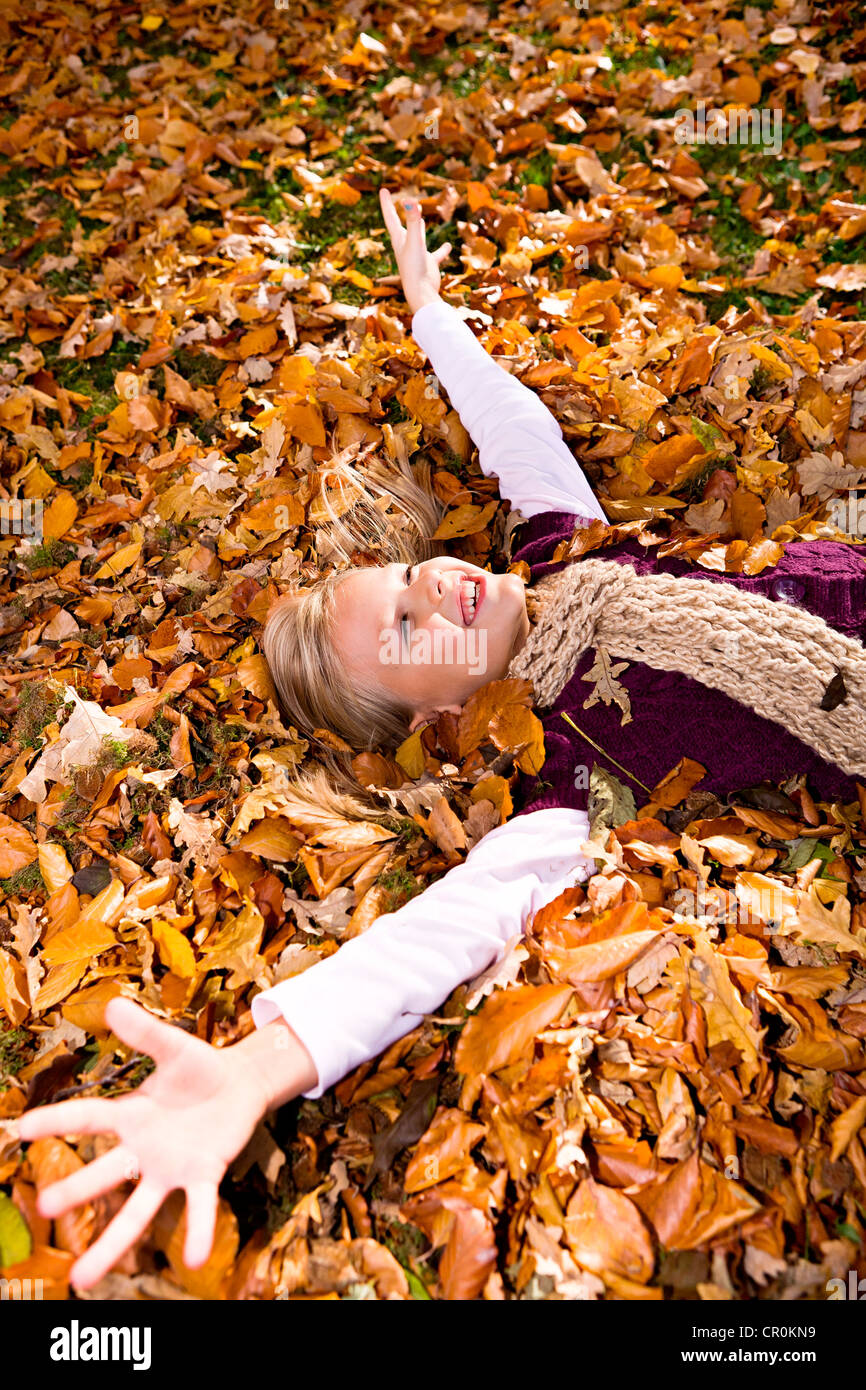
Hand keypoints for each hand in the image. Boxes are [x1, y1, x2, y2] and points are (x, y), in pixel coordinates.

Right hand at [14, 997, 309, 1289]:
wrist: (240, 1086)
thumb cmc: (198, 1068)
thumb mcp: (174, 1046)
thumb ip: (146, 1033)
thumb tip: (113, 1004)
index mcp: (131, 1114)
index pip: (88, 1117)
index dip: (57, 1120)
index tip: (21, 1127)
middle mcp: (143, 1149)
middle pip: (106, 1173)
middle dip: (77, 1190)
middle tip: (45, 1207)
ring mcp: (172, 1168)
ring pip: (137, 1211)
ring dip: (112, 1244)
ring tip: (82, 1279)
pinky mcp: (204, 1174)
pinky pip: (198, 1207)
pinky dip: (196, 1230)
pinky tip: (191, 1258)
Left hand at [379, 187, 451, 315]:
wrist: (421, 293)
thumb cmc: (414, 268)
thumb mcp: (415, 241)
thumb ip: (413, 221)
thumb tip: (410, 201)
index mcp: (399, 239)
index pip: (391, 217)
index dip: (386, 203)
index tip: (383, 190)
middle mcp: (406, 246)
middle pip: (400, 225)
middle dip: (398, 213)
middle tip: (398, 202)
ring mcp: (417, 254)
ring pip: (417, 237)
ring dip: (418, 227)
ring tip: (421, 219)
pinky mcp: (428, 263)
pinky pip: (435, 254)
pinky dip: (442, 250)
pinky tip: (449, 246)